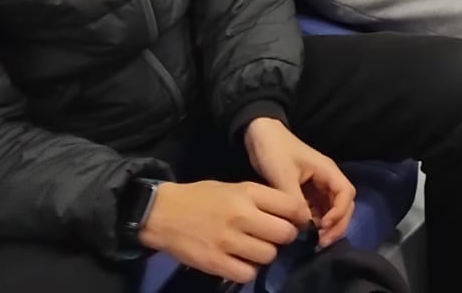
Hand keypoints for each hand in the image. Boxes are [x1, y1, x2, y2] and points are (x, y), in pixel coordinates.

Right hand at [138, 180, 301, 283]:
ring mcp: (228, 240)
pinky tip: (241, 262)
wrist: (162, 212)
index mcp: (247, 192)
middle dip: (285, 237)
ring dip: (266, 255)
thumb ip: (260, 199)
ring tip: (255, 250)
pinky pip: (247, 274)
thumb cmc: (201, 197)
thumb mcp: (234, 187)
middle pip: (285, 233)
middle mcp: (241, 215)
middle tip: (275, 238)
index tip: (296, 221)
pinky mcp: (215, 262)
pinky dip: (248, 271)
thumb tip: (289, 215)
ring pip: (268, 255)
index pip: (291, 206)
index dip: (299, 216)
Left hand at [245, 117, 354, 248]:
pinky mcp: (306, 193)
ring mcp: (317, 187)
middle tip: (322, 243)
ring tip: (314, 243)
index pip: (346, 193)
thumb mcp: (283, 175)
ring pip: (332, 210)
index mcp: (327, 171)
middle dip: (337, 225)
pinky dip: (315, 224)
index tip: (323, 227)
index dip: (339, 213)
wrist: (259, 135)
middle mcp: (327, 180)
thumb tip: (303, 226)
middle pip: (344, 205)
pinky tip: (304, 235)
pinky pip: (317, 211)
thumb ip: (294, 201)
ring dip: (327, 227)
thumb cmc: (274, 150)